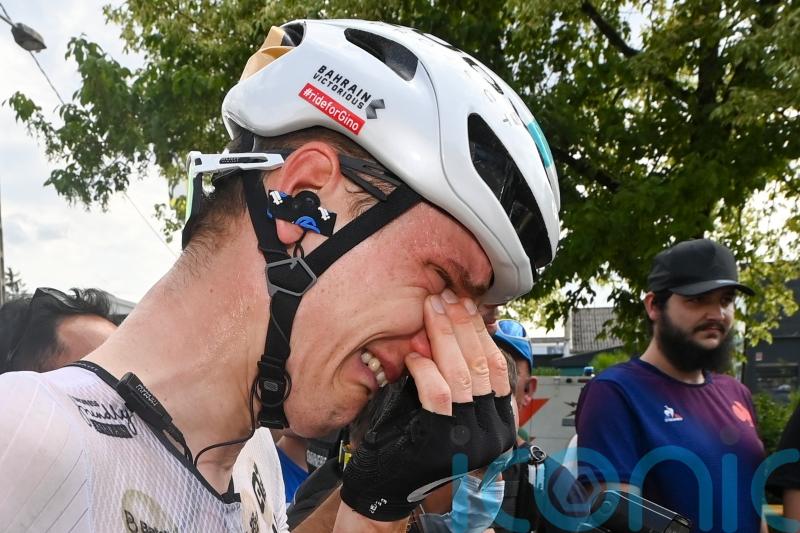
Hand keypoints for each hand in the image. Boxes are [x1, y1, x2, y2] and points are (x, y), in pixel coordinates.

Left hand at [340, 290, 514, 520]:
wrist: (387, 492)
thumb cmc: (413, 444)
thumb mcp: (446, 409)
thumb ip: (457, 377)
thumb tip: (458, 329)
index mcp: (500, 422)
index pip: (498, 366)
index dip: (481, 331)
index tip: (466, 304)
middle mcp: (492, 434)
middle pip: (482, 364)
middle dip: (462, 324)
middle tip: (445, 298)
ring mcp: (469, 442)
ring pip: (462, 375)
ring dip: (444, 336)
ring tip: (431, 310)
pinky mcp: (442, 444)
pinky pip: (438, 394)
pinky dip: (425, 369)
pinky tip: (412, 356)